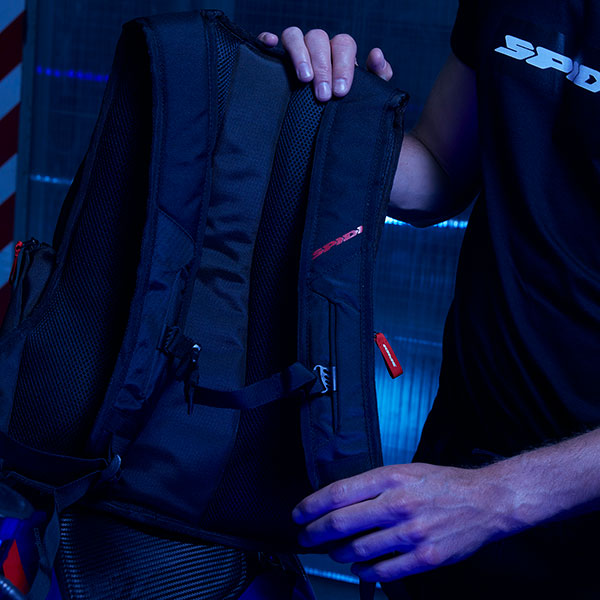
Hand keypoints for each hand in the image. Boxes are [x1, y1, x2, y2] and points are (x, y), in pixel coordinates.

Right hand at [257, 28, 392, 100]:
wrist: (326, 131)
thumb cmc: (345, 109)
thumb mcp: (366, 97)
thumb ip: (378, 77)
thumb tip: (376, 54)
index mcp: (339, 53)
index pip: (343, 44)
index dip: (343, 65)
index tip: (341, 92)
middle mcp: (318, 48)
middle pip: (319, 39)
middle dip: (323, 67)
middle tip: (324, 95)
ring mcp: (296, 51)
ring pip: (295, 35)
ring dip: (300, 55)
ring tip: (304, 80)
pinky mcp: (275, 59)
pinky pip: (268, 39)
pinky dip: (268, 39)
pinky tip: (271, 46)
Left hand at [292, 463, 518, 581]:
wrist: (484, 501)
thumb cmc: (442, 483)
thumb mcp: (404, 470)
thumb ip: (373, 484)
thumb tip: (340, 499)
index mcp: (390, 479)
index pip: (338, 493)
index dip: (312, 506)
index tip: (299, 513)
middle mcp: (397, 505)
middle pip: (341, 522)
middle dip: (315, 532)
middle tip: (305, 537)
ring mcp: (411, 533)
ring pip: (359, 549)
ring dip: (338, 553)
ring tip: (332, 551)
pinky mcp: (425, 558)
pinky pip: (384, 570)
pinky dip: (364, 571)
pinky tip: (358, 567)